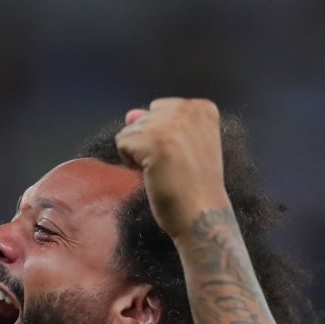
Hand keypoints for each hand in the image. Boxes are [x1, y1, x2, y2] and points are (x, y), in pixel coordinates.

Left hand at [115, 98, 229, 240]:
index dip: (163, 137)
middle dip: (149, 142)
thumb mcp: (185, 145)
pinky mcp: (151, 140)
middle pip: (144, 118)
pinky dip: (130, 163)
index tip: (181, 156)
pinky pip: (122, 142)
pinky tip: (152, 174)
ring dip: (140, 154)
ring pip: (131, 130)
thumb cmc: (194, 185)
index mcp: (202, 108)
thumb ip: (159, 123)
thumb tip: (131, 114)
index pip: (160, 110)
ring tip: (164, 171)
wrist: (202, 214)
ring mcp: (169, 123)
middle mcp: (187, 109)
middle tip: (172, 166)